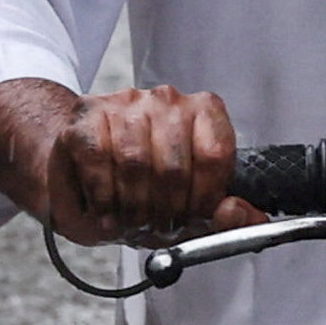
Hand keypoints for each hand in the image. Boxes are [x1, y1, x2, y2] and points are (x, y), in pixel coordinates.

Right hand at [0, 81, 250, 243]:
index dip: (205, 199)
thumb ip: (223, 217)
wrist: (83, 179)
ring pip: (136, 162)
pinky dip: (103, 195)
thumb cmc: (141, 193)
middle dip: (166, 210)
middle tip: (156, 226)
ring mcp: (125, 102)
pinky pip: (98, 158)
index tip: (193, 218)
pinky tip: (106, 208)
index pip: (215, 155)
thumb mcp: (188, 211)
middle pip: (176, 165)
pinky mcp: (86, 115)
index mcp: (203, 111)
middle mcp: (167, 99)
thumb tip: (242, 214)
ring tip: (130, 219)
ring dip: (132, 206)